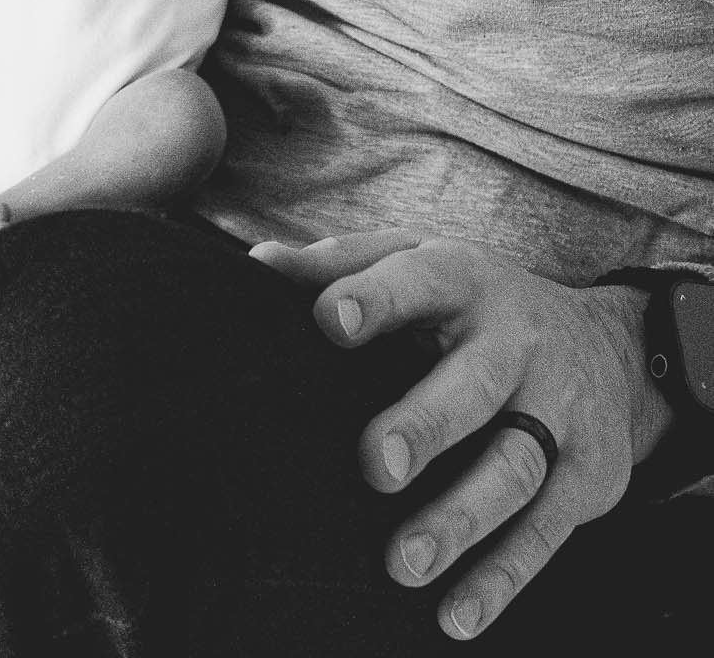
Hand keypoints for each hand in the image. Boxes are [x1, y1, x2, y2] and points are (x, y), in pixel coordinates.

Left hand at [249, 232, 671, 640]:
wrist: (613, 346)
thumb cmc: (479, 306)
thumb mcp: (420, 261)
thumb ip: (341, 264)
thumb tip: (259, 266)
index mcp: (464, 281)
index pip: (417, 279)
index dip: (374, 297)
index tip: (326, 319)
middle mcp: (518, 342)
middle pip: (476, 382)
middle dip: (428, 422)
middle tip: (376, 464)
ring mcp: (559, 409)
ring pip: (514, 466)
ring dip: (461, 518)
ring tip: (404, 562)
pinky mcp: (590, 473)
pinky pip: (546, 529)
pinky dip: (503, 576)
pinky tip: (457, 612)